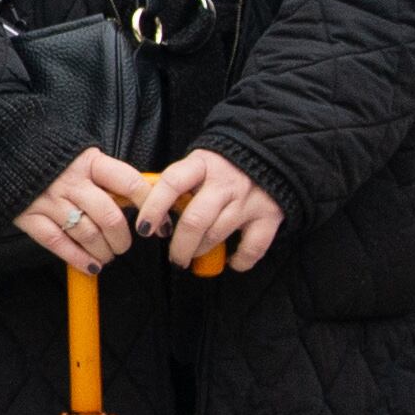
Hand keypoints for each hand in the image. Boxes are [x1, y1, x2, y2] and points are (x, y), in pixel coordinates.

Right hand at [15, 145, 159, 273]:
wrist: (2, 151)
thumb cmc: (52, 158)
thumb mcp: (83, 157)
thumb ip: (108, 177)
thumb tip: (145, 199)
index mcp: (89, 161)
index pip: (129, 183)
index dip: (150, 206)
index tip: (158, 224)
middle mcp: (70, 181)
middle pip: (109, 217)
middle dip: (122, 239)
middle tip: (123, 246)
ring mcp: (48, 200)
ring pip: (87, 234)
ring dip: (103, 252)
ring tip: (106, 256)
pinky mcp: (29, 216)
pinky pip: (57, 243)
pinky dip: (77, 259)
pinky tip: (90, 266)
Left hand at [141, 149, 284, 271]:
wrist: (269, 153)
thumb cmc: (222, 166)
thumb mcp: (197, 164)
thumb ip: (178, 184)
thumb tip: (148, 213)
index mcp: (201, 165)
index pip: (172, 183)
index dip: (154, 207)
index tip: (144, 229)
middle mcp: (225, 182)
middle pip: (195, 220)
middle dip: (180, 245)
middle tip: (174, 257)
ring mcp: (249, 199)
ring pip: (217, 234)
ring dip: (201, 251)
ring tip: (193, 255)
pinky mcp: (269, 215)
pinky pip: (253, 247)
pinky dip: (240, 261)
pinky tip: (231, 262)